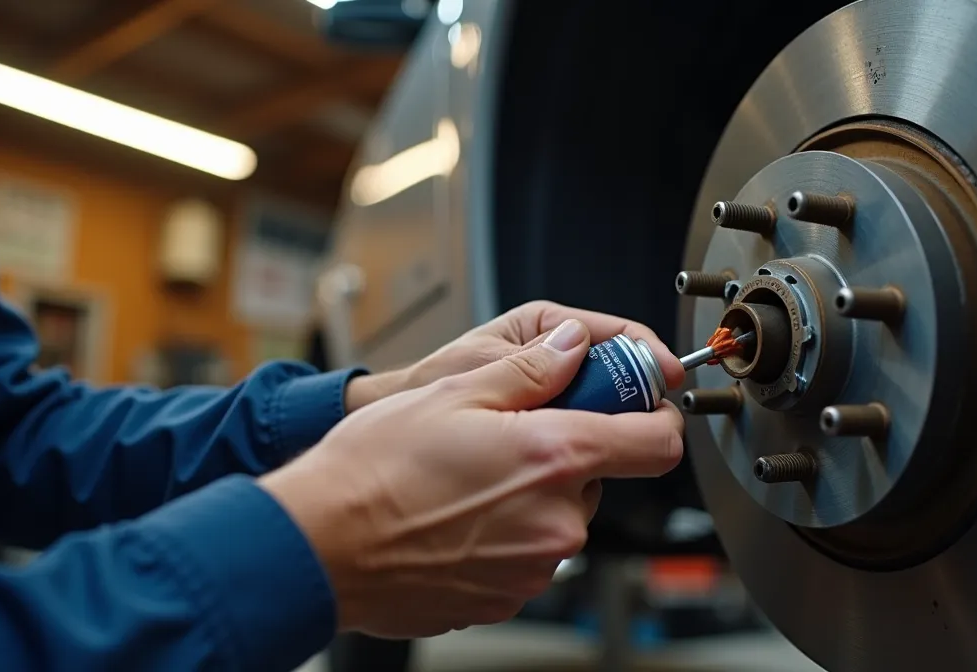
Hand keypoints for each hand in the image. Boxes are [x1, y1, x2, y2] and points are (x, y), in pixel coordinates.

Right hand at [260, 319, 685, 637]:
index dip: (654, 414)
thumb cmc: (375, 470)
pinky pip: (526, 552)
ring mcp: (533, 568)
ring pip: (558, 515)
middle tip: (506, 431)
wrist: (319, 546)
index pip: (657, 441)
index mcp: (555, 459)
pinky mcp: (506, 598)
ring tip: (467, 476)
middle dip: (565, 450)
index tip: (635, 402)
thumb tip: (573, 345)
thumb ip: (532, 368)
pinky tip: (455, 514)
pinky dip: (504, 530)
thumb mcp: (455, 390)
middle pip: (597, 476)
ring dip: (531, 492)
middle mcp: (558, 522)